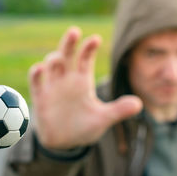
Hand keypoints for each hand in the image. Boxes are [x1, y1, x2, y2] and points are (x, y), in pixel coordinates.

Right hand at [29, 27, 141, 148]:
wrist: (65, 144)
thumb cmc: (84, 127)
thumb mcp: (103, 119)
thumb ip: (118, 110)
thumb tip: (139, 104)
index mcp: (83, 82)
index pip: (85, 60)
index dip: (89, 48)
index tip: (95, 39)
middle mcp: (67, 80)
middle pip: (67, 55)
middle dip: (69, 43)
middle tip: (74, 31)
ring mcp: (53, 87)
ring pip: (51, 66)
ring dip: (53, 59)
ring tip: (58, 58)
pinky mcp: (41, 98)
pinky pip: (37, 82)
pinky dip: (37, 74)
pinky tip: (40, 69)